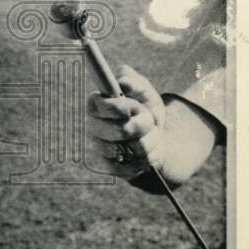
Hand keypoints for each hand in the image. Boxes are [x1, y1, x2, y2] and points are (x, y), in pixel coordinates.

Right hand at [86, 64, 166, 178]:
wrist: (156, 135)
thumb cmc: (145, 107)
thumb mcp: (144, 90)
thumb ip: (133, 81)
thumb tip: (123, 82)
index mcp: (96, 105)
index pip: (100, 106)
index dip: (119, 107)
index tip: (132, 105)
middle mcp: (93, 127)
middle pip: (121, 130)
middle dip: (143, 124)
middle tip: (148, 121)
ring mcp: (99, 149)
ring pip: (133, 149)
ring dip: (150, 141)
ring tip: (150, 136)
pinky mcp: (109, 168)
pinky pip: (132, 166)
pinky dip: (147, 158)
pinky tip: (148, 152)